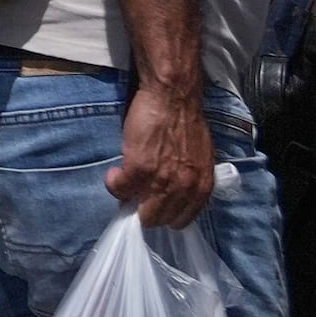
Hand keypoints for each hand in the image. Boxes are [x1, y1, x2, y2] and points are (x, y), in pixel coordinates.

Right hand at [108, 83, 216, 228]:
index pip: (182, 219)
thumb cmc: (186, 122)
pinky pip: (120, 189)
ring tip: (125, 182)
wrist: (173, 97)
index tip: (154, 204)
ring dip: (128, 198)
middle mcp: (184, 189)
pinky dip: (114, 183)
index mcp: (202, 186)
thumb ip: (189, 178)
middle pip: (159, 219)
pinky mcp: (139, 169)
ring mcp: (162, 181)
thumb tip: (172, 192)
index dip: (165, 213)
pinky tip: (116, 172)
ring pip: (140, 211)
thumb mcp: (199, 158)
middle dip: (145, 209)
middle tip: (136, 194)